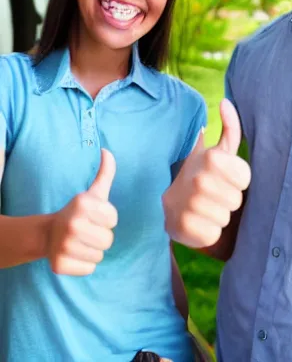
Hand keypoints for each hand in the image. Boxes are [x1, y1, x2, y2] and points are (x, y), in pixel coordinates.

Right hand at [47, 149, 117, 275]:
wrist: (49, 233)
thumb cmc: (79, 212)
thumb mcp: (94, 193)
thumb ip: (105, 173)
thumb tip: (107, 151)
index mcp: (83, 204)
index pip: (113, 220)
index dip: (107, 219)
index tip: (94, 216)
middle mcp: (72, 223)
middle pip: (108, 240)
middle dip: (101, 237)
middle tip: (87, 231)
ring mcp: (64, 245)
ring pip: (100, 256)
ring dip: (93, 250)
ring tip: (80, 242)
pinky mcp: (59, 265)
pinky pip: (89, 269)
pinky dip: (84, 264)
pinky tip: (74, 254)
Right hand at [164, 99, 250, 247]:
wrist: (171, 203)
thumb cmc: (203, 174)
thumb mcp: (219, 150)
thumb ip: (230, 127)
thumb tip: (226, 101)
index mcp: (212, 158)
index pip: (245, 180)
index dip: (236, 182)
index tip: (222, 178)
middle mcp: (200, 180)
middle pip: (236, 200)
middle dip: (227, 199)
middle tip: (211, 193)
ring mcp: (190, 205)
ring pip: (226, 218)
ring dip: (218, 215)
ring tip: (203, 206)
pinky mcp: (183, 228)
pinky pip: (213, 234)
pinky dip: (207, 231)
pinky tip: (196, 221)